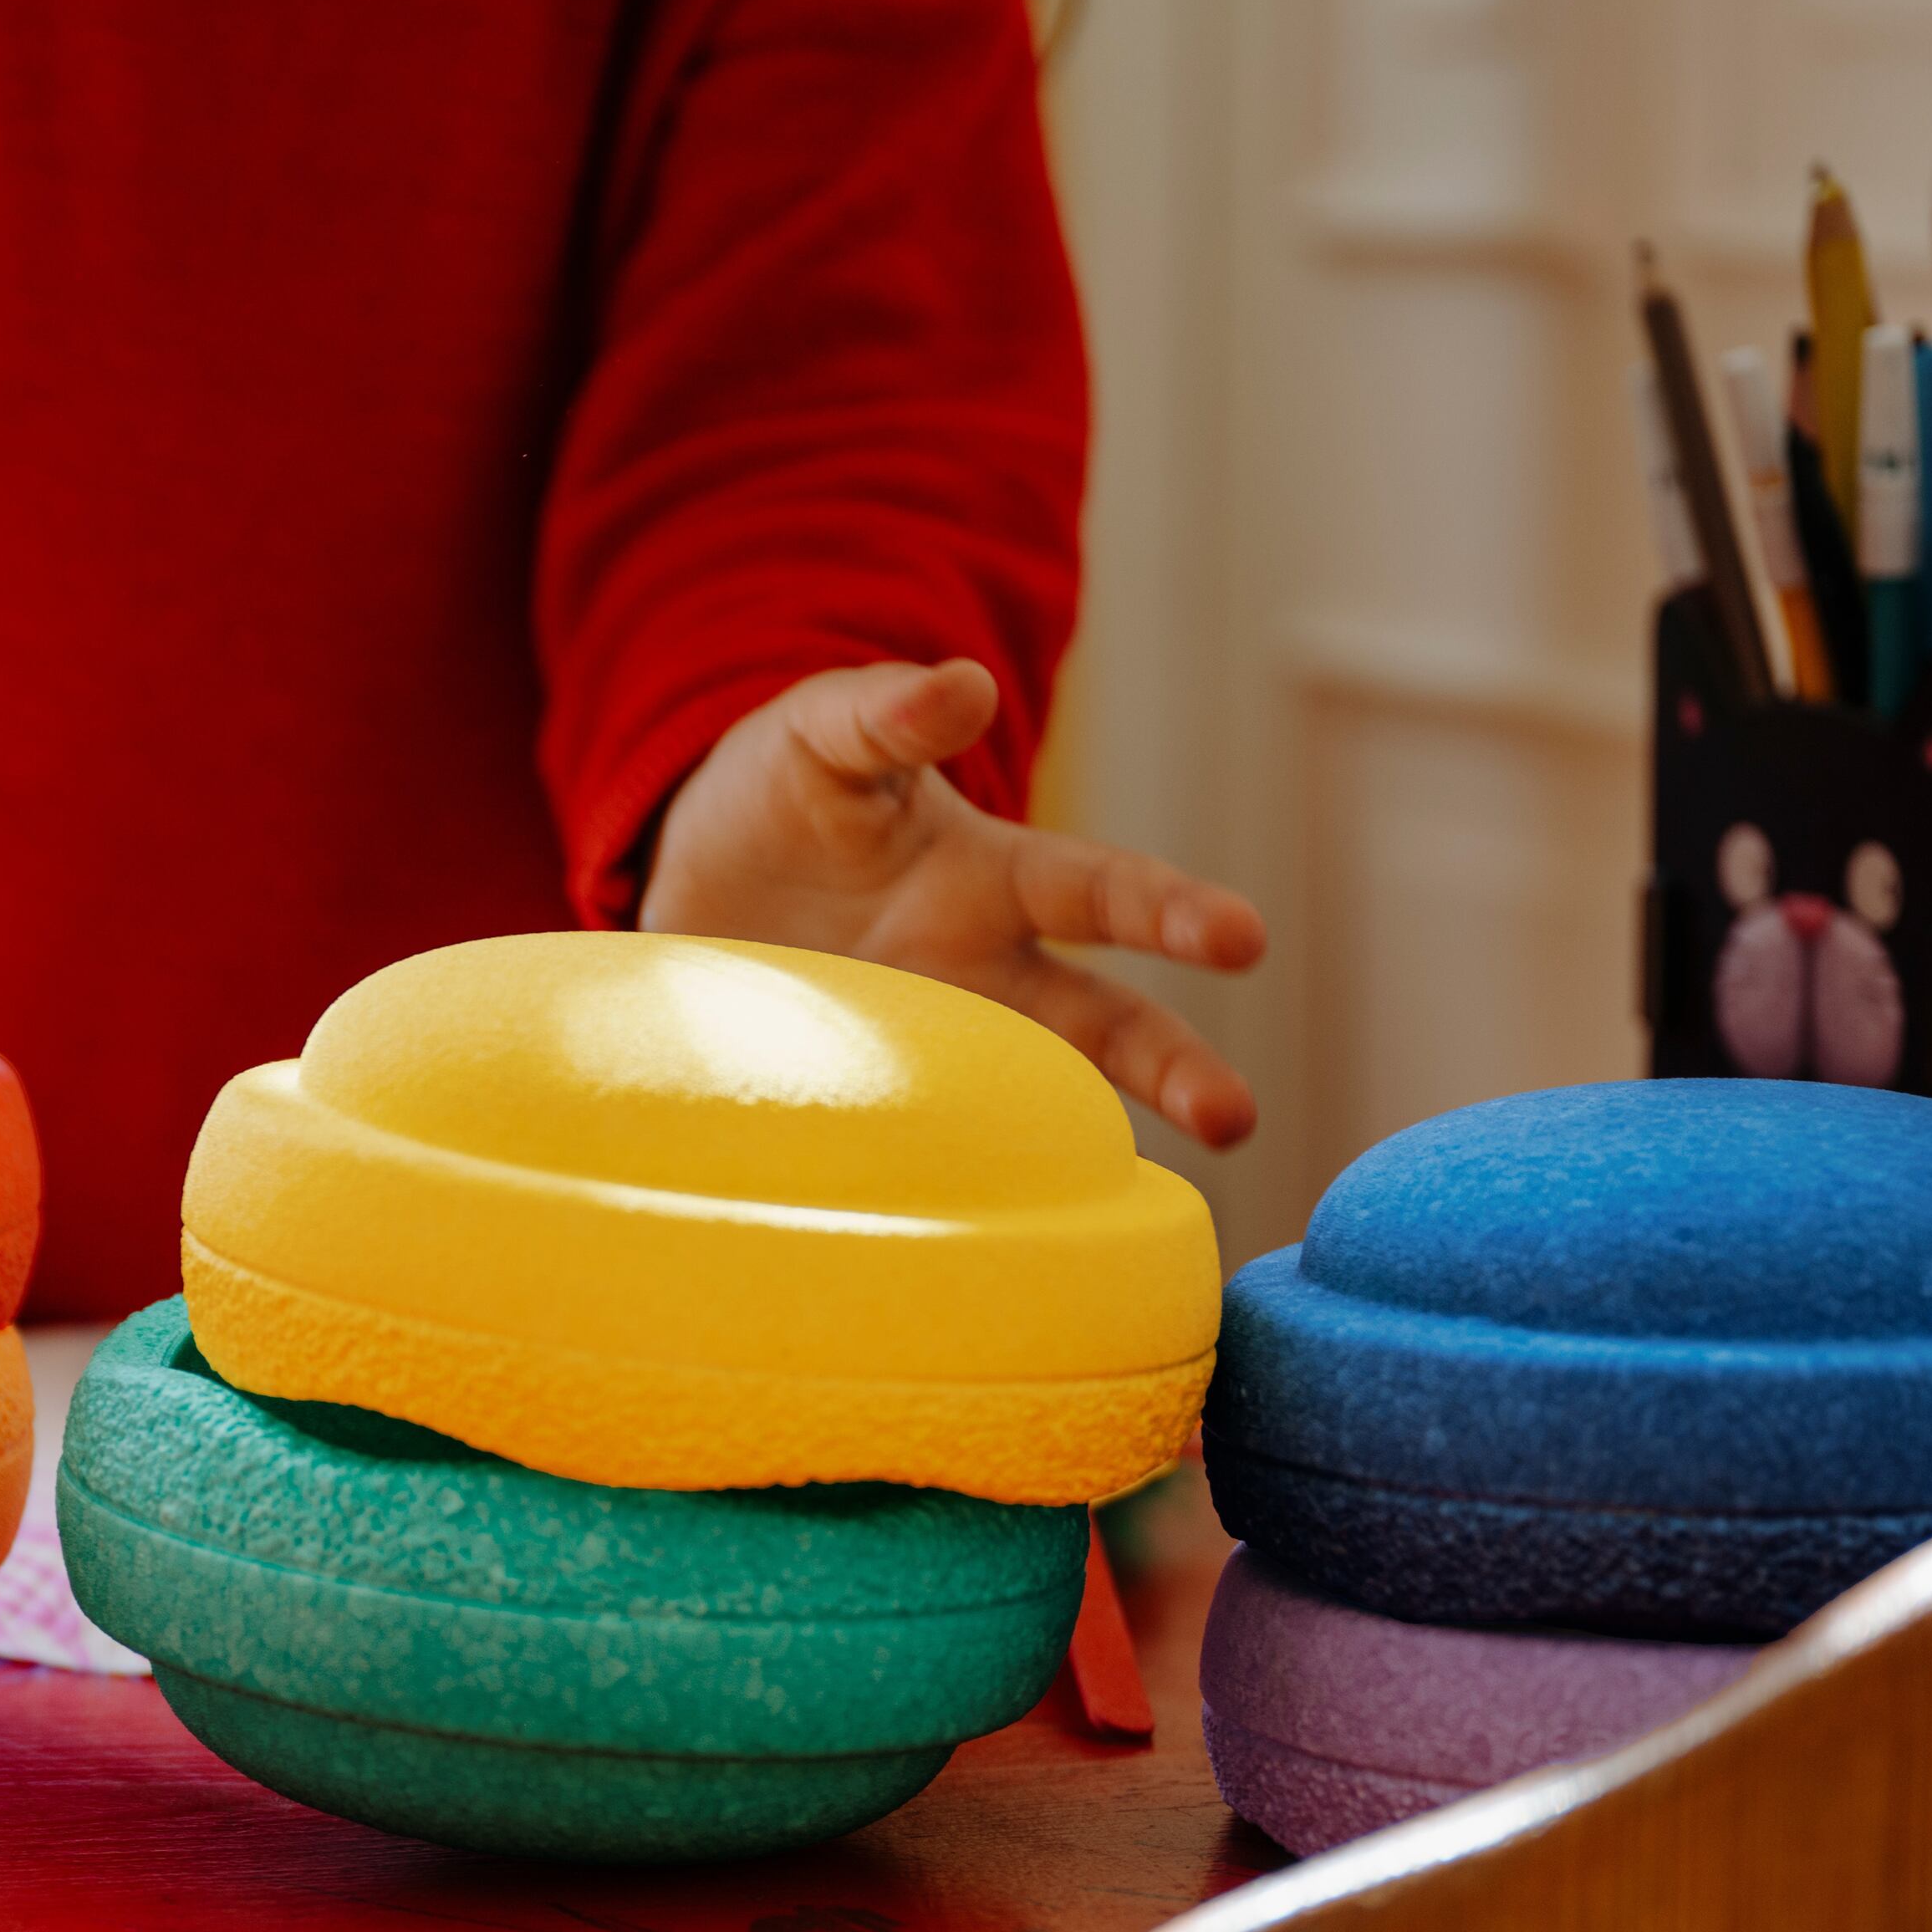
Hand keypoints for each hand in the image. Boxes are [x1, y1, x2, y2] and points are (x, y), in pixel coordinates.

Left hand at [636, 657, 1267, 1146]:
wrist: (689, 880)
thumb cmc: (785, 792)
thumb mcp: (819, 737)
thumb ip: (882, 714)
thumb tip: (962, 685)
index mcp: (987, 883)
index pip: (1099, 893)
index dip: (1170, 913)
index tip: (1242, 940)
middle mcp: (980, 979)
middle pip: (1096, 1027)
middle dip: (1169, 1065)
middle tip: (1234, 1116)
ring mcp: (926, 1053)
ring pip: (1026, 1109)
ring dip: (1077, 1150)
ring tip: (1140, 1204)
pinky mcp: (860, 1108)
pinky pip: (912, 1157)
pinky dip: (943, 1193)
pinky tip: (973, 1246)